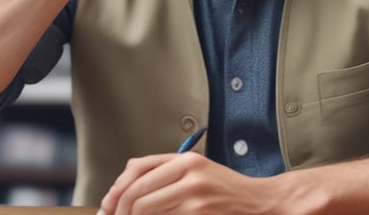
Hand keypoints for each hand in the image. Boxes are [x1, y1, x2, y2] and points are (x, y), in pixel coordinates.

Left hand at [98, 153, 276, 214]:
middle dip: (120, 211)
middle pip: (138, 192)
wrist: (260, 203)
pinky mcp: (198, 214)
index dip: (117, 189)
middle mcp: (190, 174)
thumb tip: (122, 189)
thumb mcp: (196, 171)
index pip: (138, 169)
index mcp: (186, 160)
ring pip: (146, 209)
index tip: (108, 205)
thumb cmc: (227, 190)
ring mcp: (195, 197)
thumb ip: (163, 173)